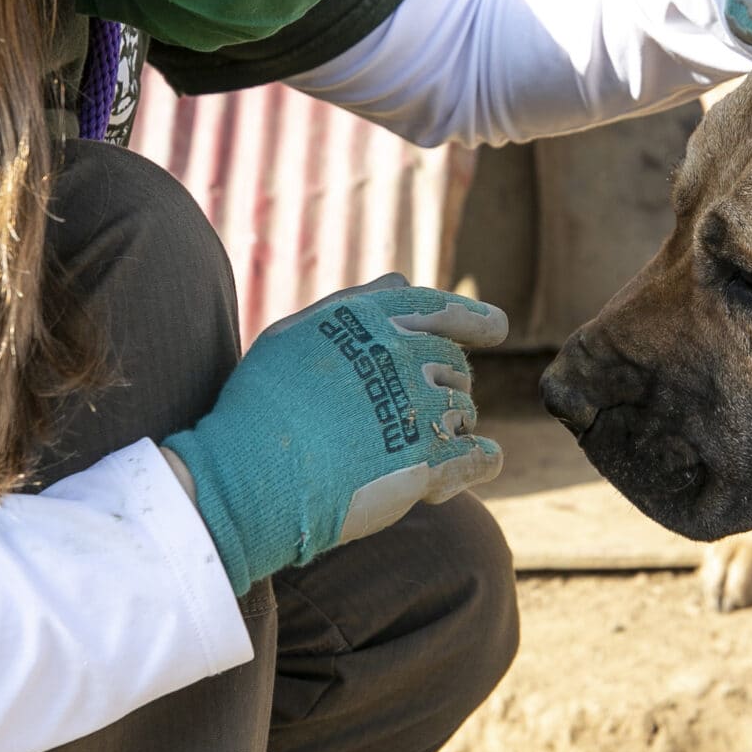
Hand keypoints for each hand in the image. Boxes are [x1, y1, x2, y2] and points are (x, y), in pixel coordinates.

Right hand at [163, 275, 508, 593]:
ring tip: (415, 445)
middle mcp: (405, 357)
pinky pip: (480, 458)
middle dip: (446, 383)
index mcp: (374, 322)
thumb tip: (402, 277)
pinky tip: (483, 460)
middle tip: (416, 411)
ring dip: (452, 425)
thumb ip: (356, 304)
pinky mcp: (430, 463)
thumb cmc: (263, 404)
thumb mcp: (296, 335)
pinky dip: (484, 459)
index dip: (474, 319)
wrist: (253, 474)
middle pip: (455, 365)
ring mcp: (421, 410)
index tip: (497, 328)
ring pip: (465, 412)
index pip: (440, 309)